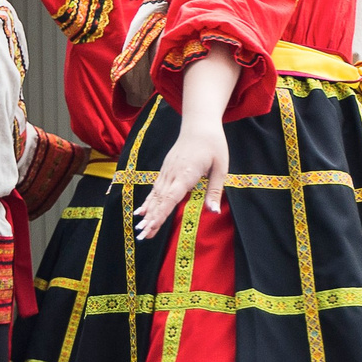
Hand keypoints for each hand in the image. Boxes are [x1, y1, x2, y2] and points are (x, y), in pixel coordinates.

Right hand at [137, 116, 229, 237]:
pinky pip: (155, 188)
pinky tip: (142, 211)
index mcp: (186, 174)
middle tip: (143, 237)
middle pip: (159, 200)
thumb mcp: (221, 167)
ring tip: (140, 230)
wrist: (200, 124)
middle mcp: (172, 173)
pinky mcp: (166, 168)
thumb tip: (213, 212)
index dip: (160, 214)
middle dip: (151, 220)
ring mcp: (167, 170)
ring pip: (155, 195)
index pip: (170, 198)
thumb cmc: (214, 145)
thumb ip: (215, 191)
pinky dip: (148, 201)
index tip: (151, 227)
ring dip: (148, 213)